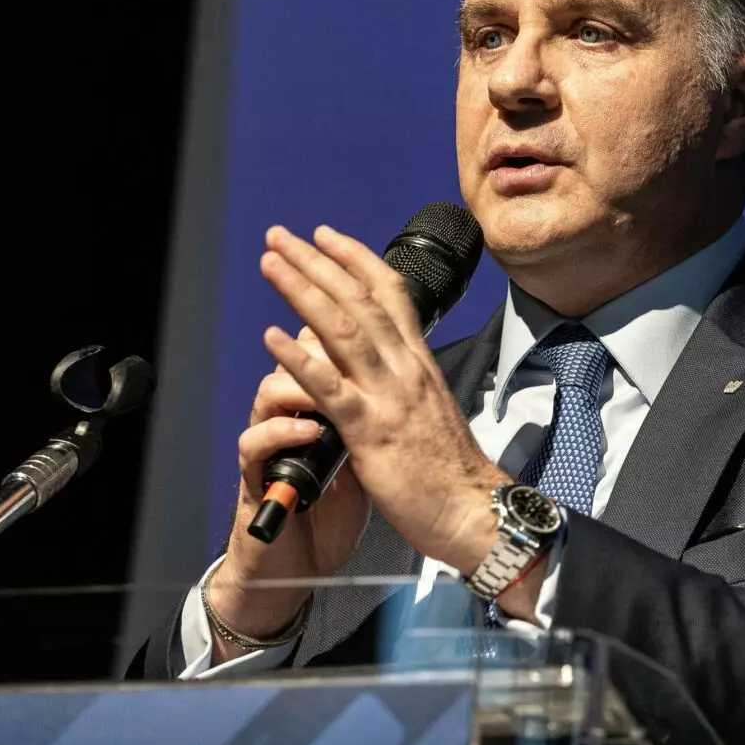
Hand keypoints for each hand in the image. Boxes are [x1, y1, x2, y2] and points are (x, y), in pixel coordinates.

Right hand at [211, 327, 369, 661]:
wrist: (299, 568)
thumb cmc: (329, 515)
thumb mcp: (362, 459)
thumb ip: (367, 417)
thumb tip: (394, 385)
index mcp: (321, 411)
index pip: (324, 351)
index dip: (337, 319)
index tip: (361, 295)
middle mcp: (293, 419)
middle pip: (294, 353)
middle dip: (303, 318)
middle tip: (317, 296)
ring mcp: (274, 448)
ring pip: (271, 391)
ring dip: (296, 378)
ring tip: (319, 381)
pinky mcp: (259, 482)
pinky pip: (257, 444)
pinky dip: (283, 432)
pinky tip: (306, 429)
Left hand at [258, 225, 510, 576]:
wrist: (473, 510)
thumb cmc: (449, 470)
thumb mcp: (429, 410)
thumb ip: (402, 381)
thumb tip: (375, 364)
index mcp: (419, 363)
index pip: (389, 293)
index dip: (355, 258)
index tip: (324, 235)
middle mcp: (406, 369)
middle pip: (358, 300)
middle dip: (316, 262)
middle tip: (280, 236)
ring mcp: (389, 397)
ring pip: (342, 330)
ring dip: (302, 291)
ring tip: (271, 264)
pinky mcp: (372, 432)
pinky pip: (330, 388)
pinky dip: (299, 358)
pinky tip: (271, 337)